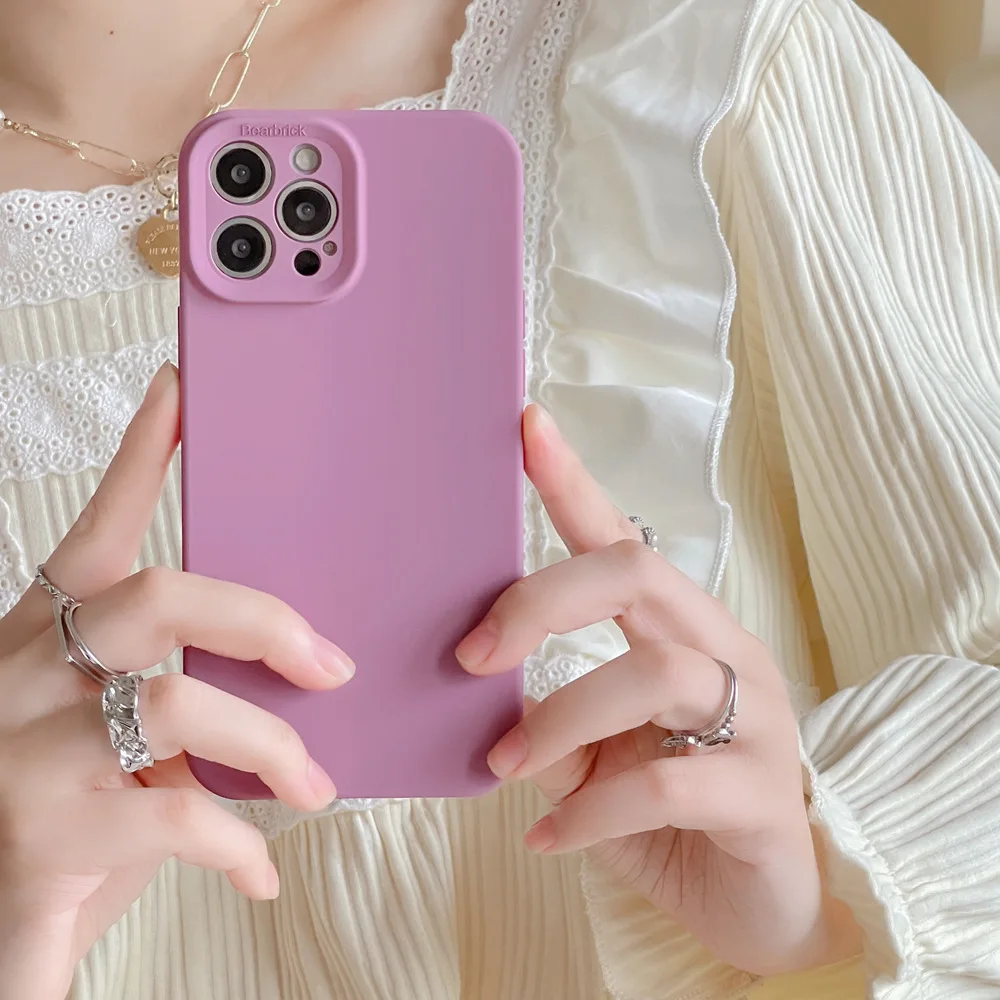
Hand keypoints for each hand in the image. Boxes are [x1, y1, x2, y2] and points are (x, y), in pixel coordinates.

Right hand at [0, 365, 353, 999]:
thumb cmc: (68, 807)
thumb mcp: (120, 735)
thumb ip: (184, 692)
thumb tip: (307, 668)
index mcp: (46, 634)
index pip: (100, 525)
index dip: (144, 453)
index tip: (186, 388)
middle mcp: (28, 673)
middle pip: (162, 597)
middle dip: (265, 622)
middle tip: (333, 665)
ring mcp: (29, 750)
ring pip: (180, 703)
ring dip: (270, 747)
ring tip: (314, 786)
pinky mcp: (45, 833)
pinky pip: (180, 818)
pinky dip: (239, 847)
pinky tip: (260, 872)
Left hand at [457, 405, 860, 975]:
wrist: (751, 908)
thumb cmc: (667, 815)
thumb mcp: (595, 758)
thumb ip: (548, 718)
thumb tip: (475, 694)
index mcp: (682, 630)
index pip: (622, 540)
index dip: (572, 483)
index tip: (524, 428)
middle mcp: (726, 654)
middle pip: (637, 573)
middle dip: (541, 602)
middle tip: (473, 657)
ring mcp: (756, 720)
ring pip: (654, 674)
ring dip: (559, 718)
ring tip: (504, 765)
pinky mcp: (763, 797)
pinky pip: (665, 786)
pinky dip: (589, 810)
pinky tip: (545, 836)